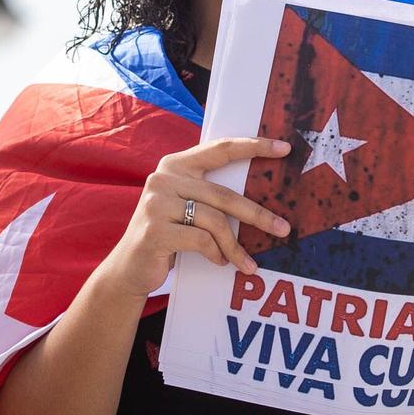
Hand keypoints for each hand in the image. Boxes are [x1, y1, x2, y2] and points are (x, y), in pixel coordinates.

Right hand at [95, 137, 291, 299]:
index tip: (284, 148)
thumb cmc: (167, 236)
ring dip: (235, 246)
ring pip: (214, 221)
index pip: (219, 149)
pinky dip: (216, 254)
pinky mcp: (155, 230)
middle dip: (257, 214)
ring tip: (249, 263)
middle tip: (284, 228)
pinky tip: (219, 262)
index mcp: (175, 165)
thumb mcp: (186, 208)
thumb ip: (209, 195)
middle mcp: (163, 178)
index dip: (253, 146)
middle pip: (223, 194)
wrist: (129, 268)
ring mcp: (157, 203)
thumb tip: (261, 198)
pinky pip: (201, 240)